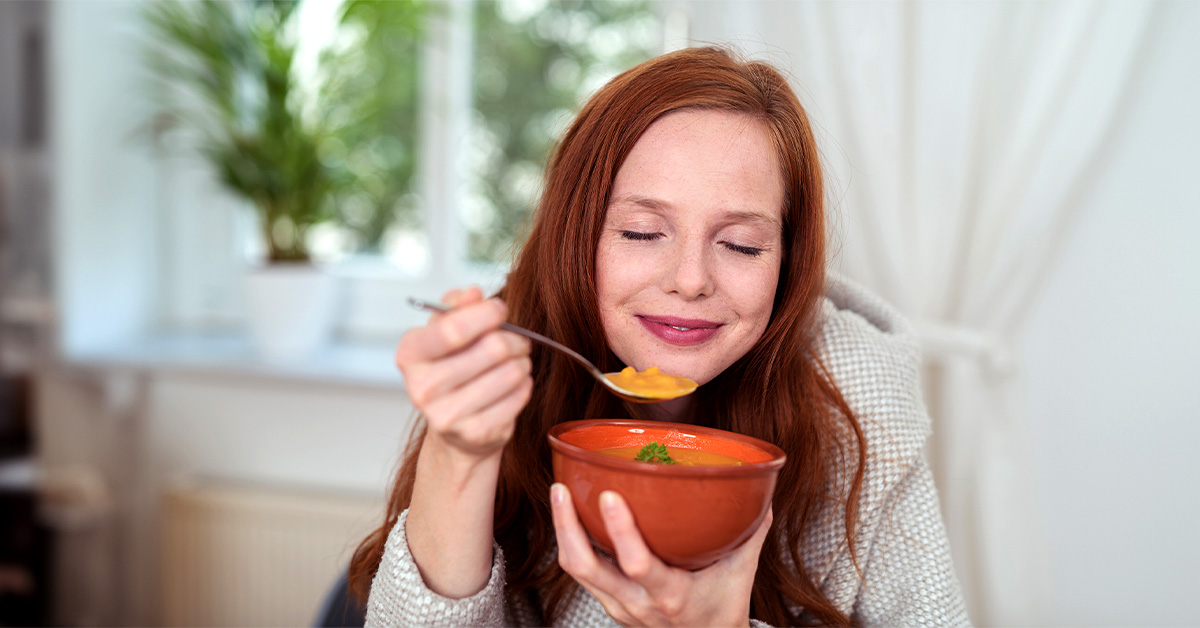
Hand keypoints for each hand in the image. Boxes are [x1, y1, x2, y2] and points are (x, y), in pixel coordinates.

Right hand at [397, 286, 531, 459]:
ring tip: (516, 361)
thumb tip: (472, 293)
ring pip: (511, 372)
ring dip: (522, 361)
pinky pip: (519, 396)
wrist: (454, 427)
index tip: (500, 309)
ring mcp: (448, 415)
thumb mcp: (445, 331)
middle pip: (492, 349)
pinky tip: (515, 384)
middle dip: (515, 339)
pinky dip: (525, 385)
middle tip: (518, 340)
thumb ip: (456, 306)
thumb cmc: (452, 368)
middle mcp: (422, 388)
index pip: (453, 328)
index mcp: (410, 354)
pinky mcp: (476, 434)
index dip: (486, 313)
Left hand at [551, 483, 772, 627]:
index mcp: (671, 596)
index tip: (610, 495)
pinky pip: (582, 572)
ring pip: (576, 569)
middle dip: (567, 526)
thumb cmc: (722, 608)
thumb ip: (750, 532)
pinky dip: (573, 541)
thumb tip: (760, 489)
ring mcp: (617, 605)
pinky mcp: (608, 602)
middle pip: (586, 567)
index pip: (637, 565)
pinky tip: (572, 513)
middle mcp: (637, 603)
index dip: (620, 530)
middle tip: (562, 488)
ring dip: (563, 530)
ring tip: (561, 492)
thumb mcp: (740, 574)